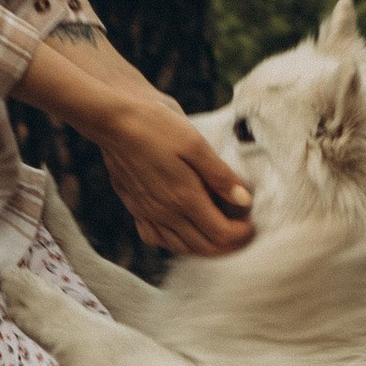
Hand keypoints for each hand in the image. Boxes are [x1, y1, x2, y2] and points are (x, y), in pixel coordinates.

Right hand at [96, 94, 253, 257]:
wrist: (113, 119)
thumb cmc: (156, 125)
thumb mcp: (196, 144)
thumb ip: (220, 175)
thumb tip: (244, 200)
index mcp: (184, 198)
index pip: (221, 234)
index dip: (241, 234)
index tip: (251, 223)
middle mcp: (165, 213)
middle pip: (203, 247)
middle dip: (228, 245)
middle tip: (242, 233)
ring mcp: (147, 212)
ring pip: (180, 247)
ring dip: (204, 247)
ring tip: (219, 235)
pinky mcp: (134, 207)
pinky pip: (155, 237)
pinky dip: (173, 242)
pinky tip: (181, 229)